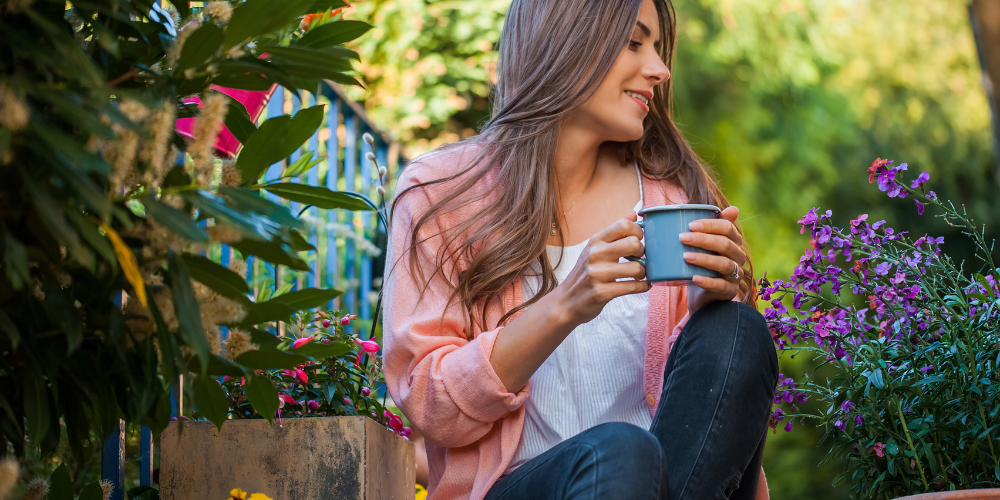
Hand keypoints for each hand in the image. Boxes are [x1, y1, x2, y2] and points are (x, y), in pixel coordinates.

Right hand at [554, 210, 650, 325]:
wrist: (566, 302)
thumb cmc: (585, 274)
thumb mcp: (596, 249)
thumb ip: (615, 232)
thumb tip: (633, 213)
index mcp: (595, 241)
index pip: (624, 225)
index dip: (639, 232)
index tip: (638, 242)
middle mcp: (594, 254)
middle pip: (633, 244)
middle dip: (643, 253)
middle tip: (640, 259)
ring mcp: (597, 274)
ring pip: (637, 268)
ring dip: (644, 273)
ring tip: (639, 275)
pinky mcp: (602, 293)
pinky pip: (633, 287)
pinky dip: (643, 287)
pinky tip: (642, 286)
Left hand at [680, 206, 745, 313]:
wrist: (701, 296)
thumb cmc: (700, 265)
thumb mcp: (700, 245)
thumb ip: (703, 227)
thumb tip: (722, 207)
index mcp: (733, 241)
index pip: (728, 228)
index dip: (711, 225)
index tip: (690, 224)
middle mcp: (738, 257)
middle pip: (725, 244)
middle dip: (704, 239)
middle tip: (682, 237)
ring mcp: (735, 275)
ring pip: (724, 264)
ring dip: (704, 258)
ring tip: (686, 256)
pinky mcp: (729, 291)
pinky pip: (721, 286)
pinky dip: (707, 281)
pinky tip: (694, 277)